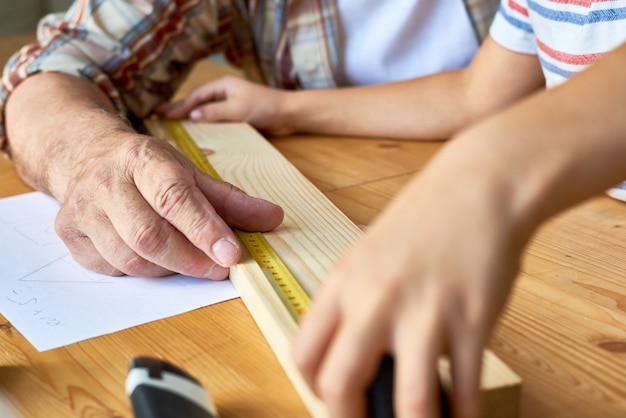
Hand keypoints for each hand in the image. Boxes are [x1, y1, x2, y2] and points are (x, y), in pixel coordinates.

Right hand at [55, 131, 283, 277]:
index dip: (205, 229)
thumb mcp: (190, 172)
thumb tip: (274, 218)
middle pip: (148, 235)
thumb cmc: (147, 167)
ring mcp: (81, 210)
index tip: (232, 254)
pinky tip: (154, 257)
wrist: (87, 155)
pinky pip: (111, 268)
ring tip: (189, 260)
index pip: (174, 197)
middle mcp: (105, 182)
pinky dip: (140, 271)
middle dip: (190, 259)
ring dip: (168, 268)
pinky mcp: (70, 235)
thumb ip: (231, 199)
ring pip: (130, 258)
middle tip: (219, 267)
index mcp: (141, 158)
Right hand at [156, 76, 294, 135]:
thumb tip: (192, 116)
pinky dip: (204, 123)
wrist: (289, 114)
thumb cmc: (265, 107)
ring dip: (191, 116)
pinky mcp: (237, 115)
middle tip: (160, 115)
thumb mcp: (237, 109)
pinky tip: (198, 131)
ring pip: (206, 110)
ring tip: (173, 123)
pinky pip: (216, 118)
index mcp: (223, 86)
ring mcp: (231, 104)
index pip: (196, 97)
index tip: (163, 114)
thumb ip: (214, 112)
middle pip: (198, 101)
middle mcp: (225, 92)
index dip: (179, 106)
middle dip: (180, 108)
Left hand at [292, 142, 524, 416]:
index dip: (313, 389)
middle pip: (339, 384)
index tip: (332, 397)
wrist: (478, 186)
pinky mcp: (472, 319)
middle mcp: (376, 300)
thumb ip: (352, 303)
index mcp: (343, 283)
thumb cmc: (423, 219)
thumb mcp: (367, 255)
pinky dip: (462, 414)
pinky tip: (461, 415)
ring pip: (409, 401)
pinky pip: (466, 388)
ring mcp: (425, 312)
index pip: (304, 354)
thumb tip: (349, 354)